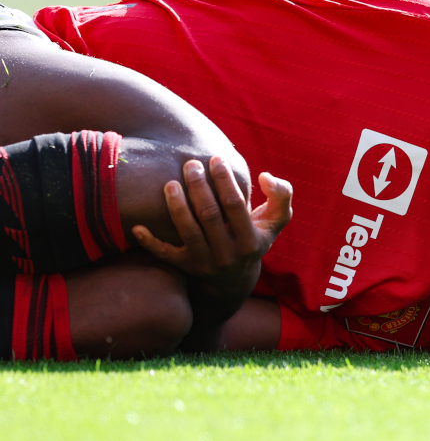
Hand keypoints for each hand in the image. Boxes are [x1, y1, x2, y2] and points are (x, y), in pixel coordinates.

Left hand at [131, 156, 292, 293]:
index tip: (215, 159)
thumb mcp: (275, 222)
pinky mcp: (186, 268)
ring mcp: (205, 263)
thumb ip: (281, 196)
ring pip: (188, 232)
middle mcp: (228, 255)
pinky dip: (150, 242)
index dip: (225, 181)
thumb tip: (264, 176)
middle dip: (199, 187)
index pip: (236, 206)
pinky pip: (166, 255)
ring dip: (177, 206)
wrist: (235, 281)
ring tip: (170, 183)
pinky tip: (137, 226)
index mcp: (251, 242)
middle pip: (210, 216)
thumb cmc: (254, 239)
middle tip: (190, 164)